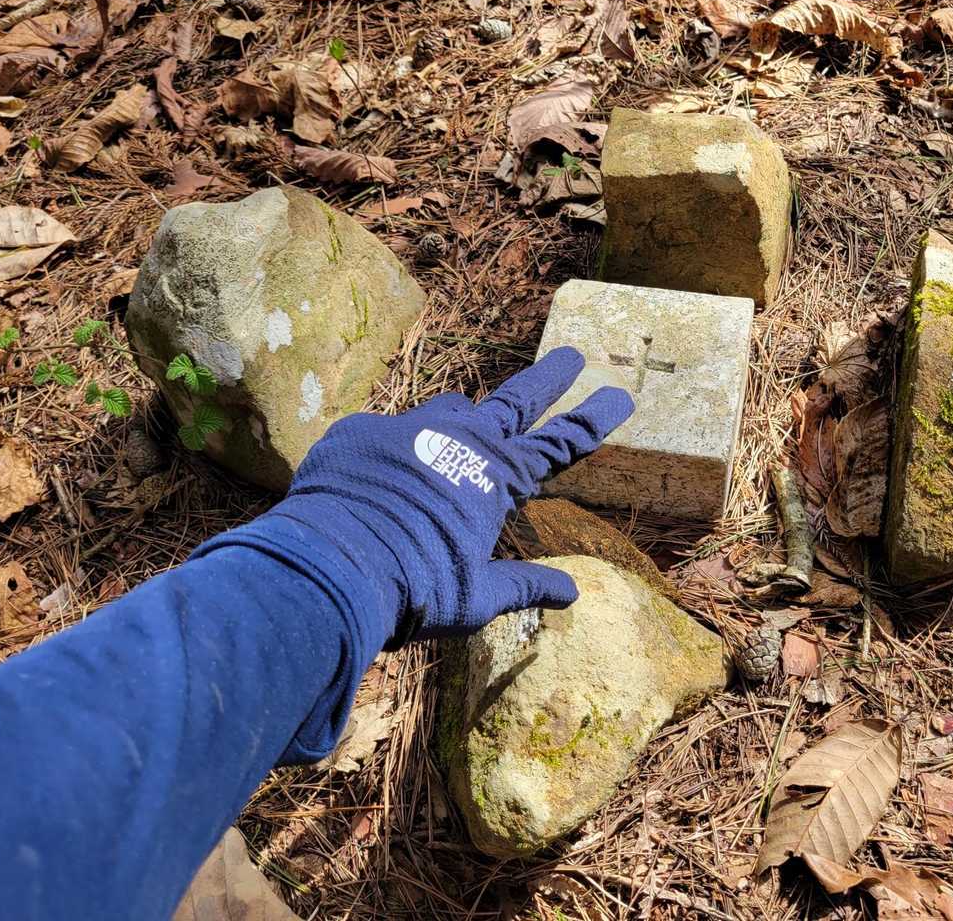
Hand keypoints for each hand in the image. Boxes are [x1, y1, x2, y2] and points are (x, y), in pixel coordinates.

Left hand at [269, 347, 633, 643]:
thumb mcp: (478, 598)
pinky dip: (394, 455)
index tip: (620, 394)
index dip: (594, 419)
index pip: (561, 444)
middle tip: (571, 354)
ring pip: (449, 411)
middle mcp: (461, 441)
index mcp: (497, 478)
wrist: (332, 568)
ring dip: (463, 420)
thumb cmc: (417, 589)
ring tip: (459, 437)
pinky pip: (387, 436)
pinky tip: (378, 486)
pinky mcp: (361, 433)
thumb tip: (572, 593)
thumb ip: (524, 587)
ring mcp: (409, 429)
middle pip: (517, 400)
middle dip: (549, 378)